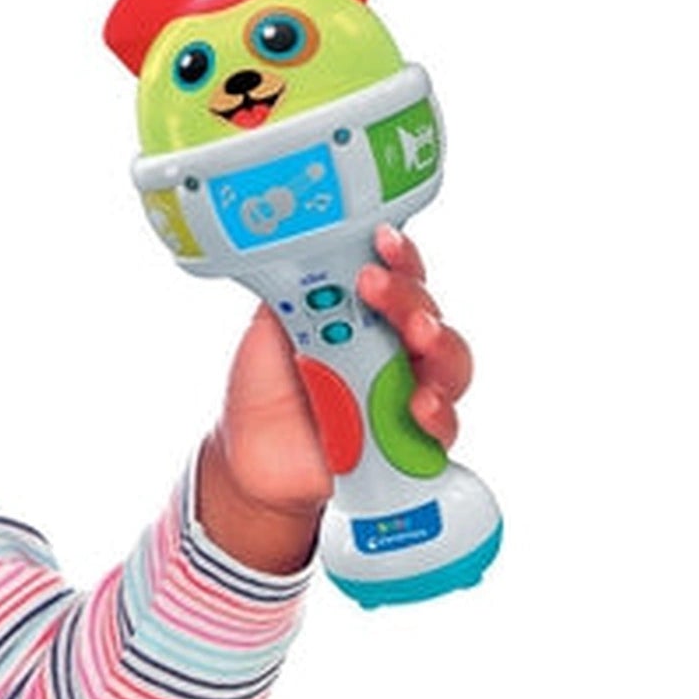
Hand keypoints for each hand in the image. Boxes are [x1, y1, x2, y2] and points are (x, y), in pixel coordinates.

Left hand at [195, 226, 475, 574]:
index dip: (399, 257)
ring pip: (449, 364)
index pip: (399, 276)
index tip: (383, 242)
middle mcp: (394, 348)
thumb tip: (306, 246)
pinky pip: (441, 427)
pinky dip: (437, 414)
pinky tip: (419, 406)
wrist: (249, 455)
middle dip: (409, 297)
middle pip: (427, 313)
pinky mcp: (409, 439)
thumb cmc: (266, 387)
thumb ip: (294, 292)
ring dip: (439, 346)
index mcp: (365, 313)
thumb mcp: (270, 330)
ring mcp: (406, 392)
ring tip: (417, 337)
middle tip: (379, 288)